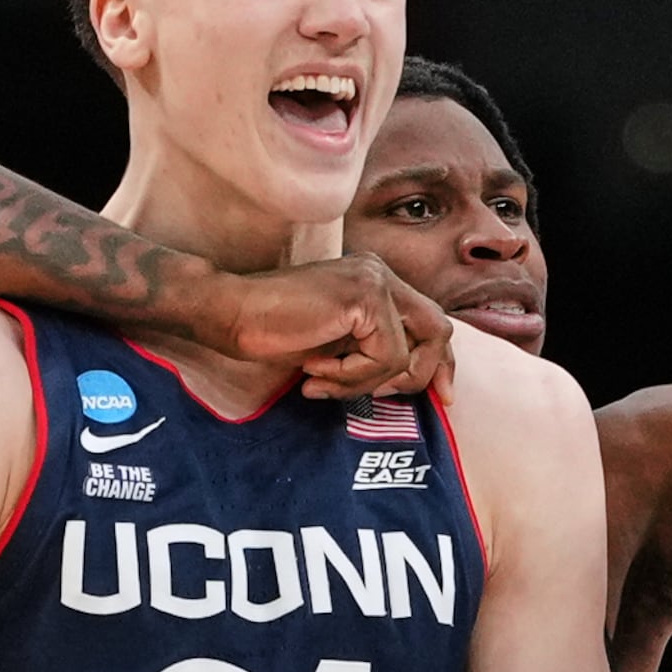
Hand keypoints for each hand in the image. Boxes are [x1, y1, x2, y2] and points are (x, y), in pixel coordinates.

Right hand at [213, 255, 453, 397]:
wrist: (230, 313)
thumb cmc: (270, 331)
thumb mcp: (334, 344)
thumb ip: (369, 350)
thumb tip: (405, 381)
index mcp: (374, 281)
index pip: (429, 321)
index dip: (439, 361)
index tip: (441, 397)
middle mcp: (380, 273)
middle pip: (437, 330)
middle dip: (424, 373)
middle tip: (391, 397)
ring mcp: (374, 281)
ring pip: (405, 354)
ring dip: (363, 382)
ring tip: (322, 381)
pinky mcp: (364, 297)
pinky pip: (384, 357)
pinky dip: (350, 376)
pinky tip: (313, 370)